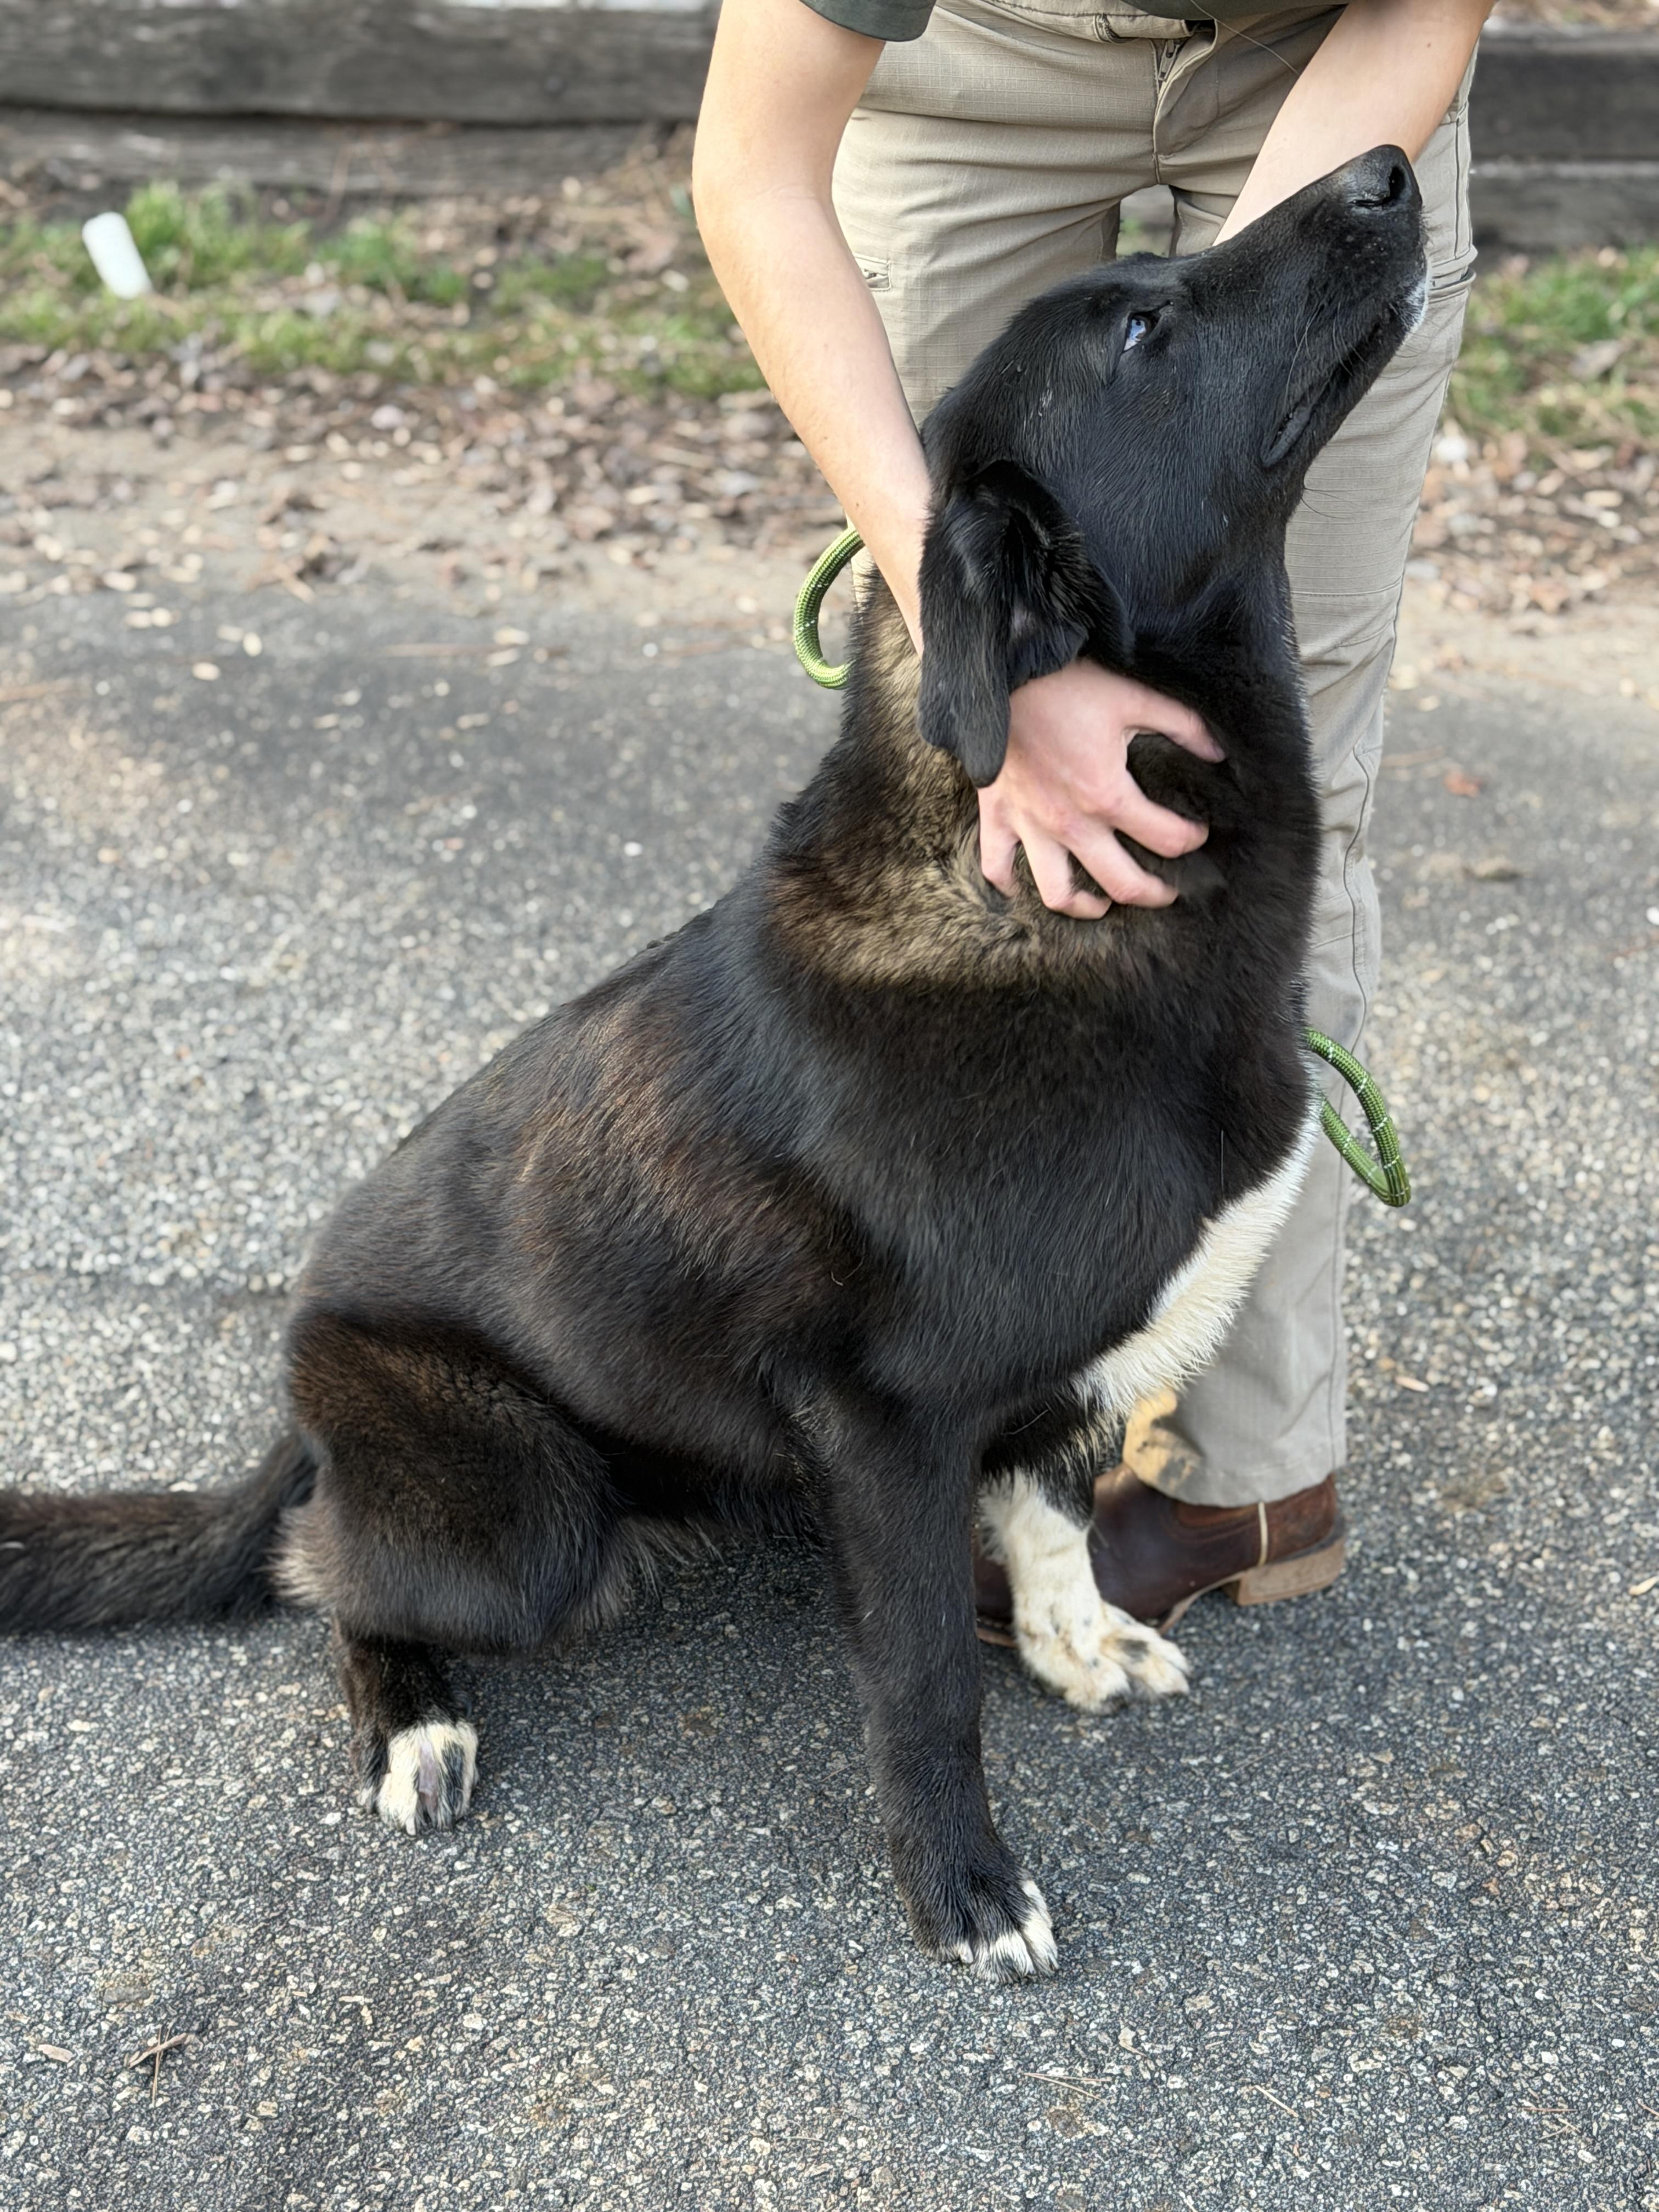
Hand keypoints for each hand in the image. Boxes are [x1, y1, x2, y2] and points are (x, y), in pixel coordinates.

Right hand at [977, 660, 1223, 917]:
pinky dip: (1009, 884)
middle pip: (1121, 883)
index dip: (1191, 840)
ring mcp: (1030, 825)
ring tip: (1101, 903)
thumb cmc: (1067, 683)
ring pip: (1057, 893)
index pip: (1166, 838)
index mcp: (1107, 794)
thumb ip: (1182, 726)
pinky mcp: (997, 816)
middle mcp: (1070, 822)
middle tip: (1167, 892)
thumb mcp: (1133, 697)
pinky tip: (1023, 886)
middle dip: (1153, 893)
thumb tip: (1219, 753)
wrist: (1000, 671)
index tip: (1197, 834)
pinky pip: (997, 867)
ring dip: (1084, 906)